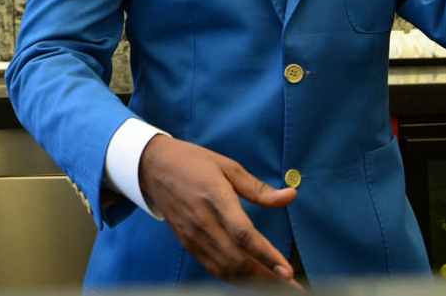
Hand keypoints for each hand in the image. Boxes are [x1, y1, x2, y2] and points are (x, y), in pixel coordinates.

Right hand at [138, 135, 301, 286]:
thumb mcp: (229, 167)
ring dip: (252, 282)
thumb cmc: (194, 163)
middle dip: (266, 277)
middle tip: (292, 286)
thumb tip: (291, 196)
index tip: (288, 271)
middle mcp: (202, 221)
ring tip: (277, 286)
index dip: (266, 255)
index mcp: (215, 198)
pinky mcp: (187, 243)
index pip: (243, 234)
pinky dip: (234, 278)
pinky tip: (251, 280)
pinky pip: (213, 267)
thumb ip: (259, 189)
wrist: (154, 167)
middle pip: (236, 260)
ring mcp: (193, 236)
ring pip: (225, 269)